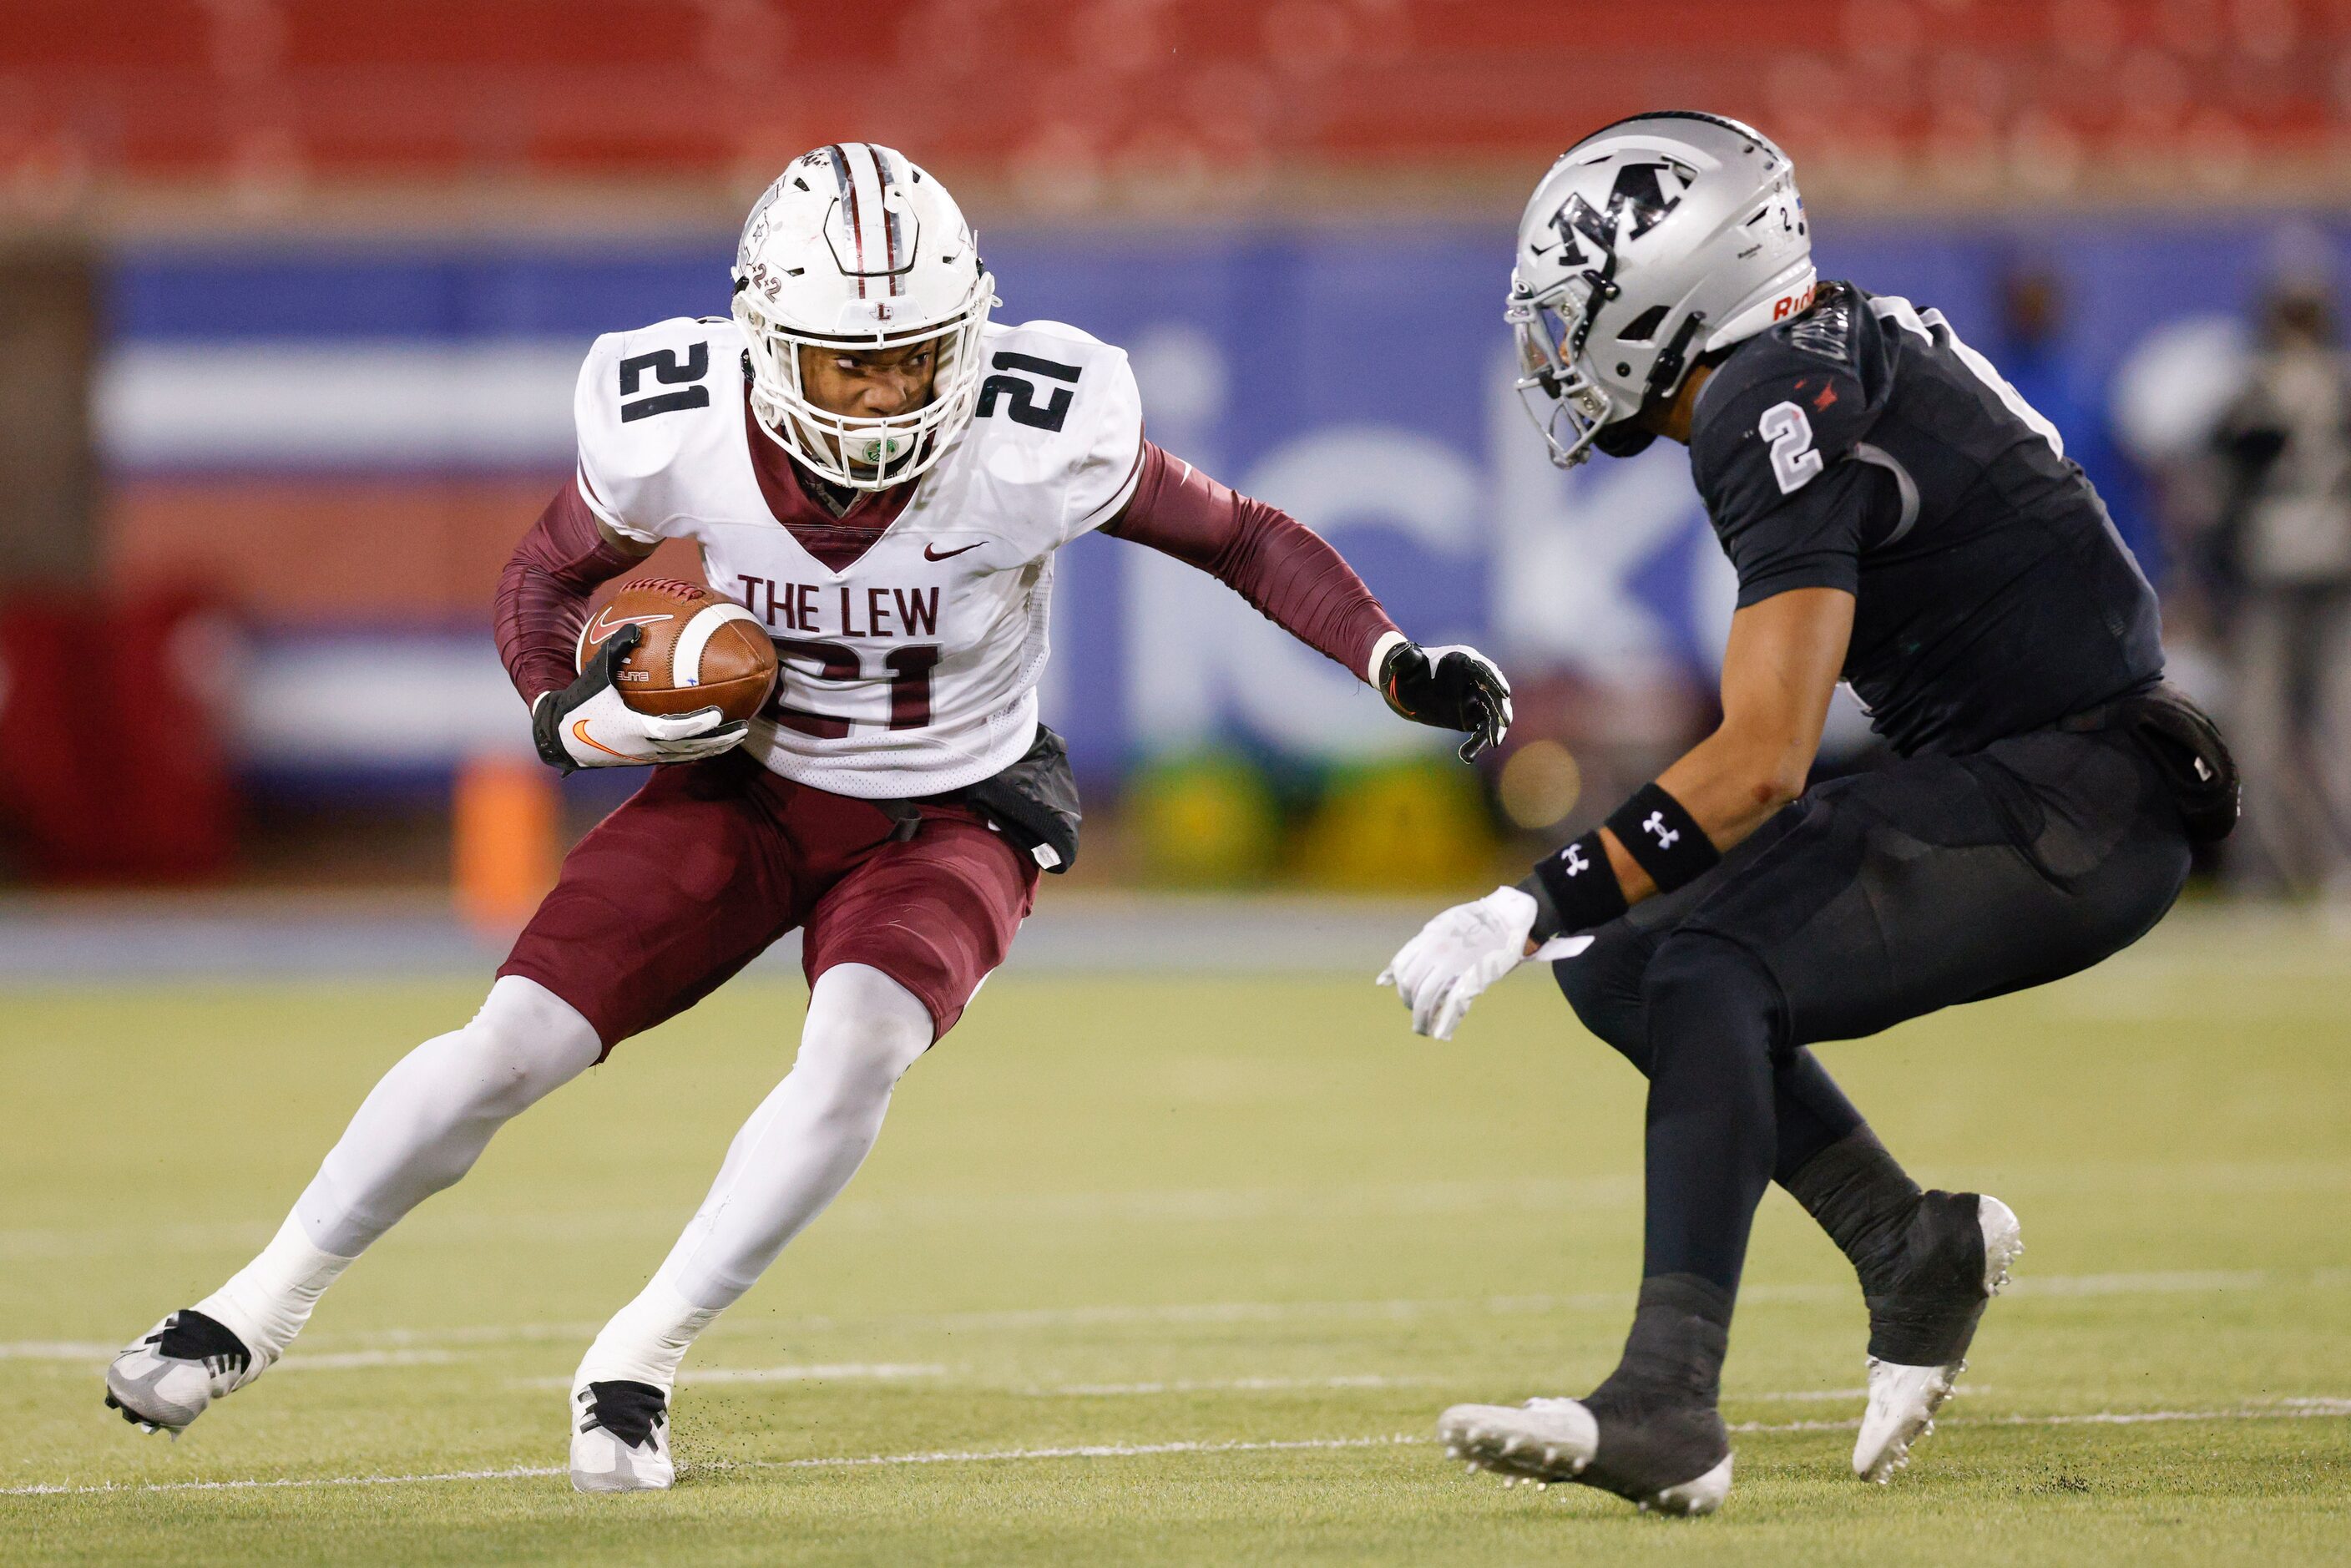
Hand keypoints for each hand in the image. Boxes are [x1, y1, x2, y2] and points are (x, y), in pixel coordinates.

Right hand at [530, 623, 747, 774]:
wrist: (561, 739)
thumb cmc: (579, 703)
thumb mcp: (594, 675)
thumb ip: (615, 649)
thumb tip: (636, 626)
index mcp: (633, 728)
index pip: (672, 730)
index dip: (698, 724)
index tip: (719, 713)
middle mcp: (643, 747)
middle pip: (690, 749)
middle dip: (717, 740)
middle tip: (743, 728)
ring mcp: (645, 757)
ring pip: (687, 756)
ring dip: (713, 748)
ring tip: (738, 735)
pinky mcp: (643, 761)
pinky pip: (677, 757)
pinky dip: (698, 750)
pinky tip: (713, 739)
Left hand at [1376, 885, 1539, 1040]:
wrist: (1507, 917)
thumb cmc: (1477, 922)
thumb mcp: (1441, 926)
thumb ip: (1418, 947)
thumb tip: (1387, 976)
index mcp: (1427, 937)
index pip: (1400, 966)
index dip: (1399, 986)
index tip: (1406, 996)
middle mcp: (1435, 951)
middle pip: (1411, 985)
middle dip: (1411, 1004)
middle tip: (1418, 1015)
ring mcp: (1453, 965)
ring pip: (1427, 998)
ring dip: (1422, 1018)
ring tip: (1424, 1029)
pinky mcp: (1473, 977)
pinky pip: (1453, 1004)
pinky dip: (1445, 1022)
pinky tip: (1441, 1035)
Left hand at [1378, 640, 1512, 760]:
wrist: (1406, 686)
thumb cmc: (1407, 669)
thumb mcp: (1403, 662)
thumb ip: (1405, 658)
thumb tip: (1404, 653)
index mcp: (1464, 660)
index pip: (1484, 669)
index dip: (1495, 680)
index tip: (1505, 693)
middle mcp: (1475, 679)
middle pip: (1494, 695)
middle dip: (1500, 710)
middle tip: (1505, 724)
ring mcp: (1476, 698)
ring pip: (1491, 716)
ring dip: (1491, 732)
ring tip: (1482, 749)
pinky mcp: (1472, 715)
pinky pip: (1482, 729)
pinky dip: (1479, 742)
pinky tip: (1467, 756)